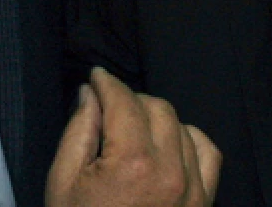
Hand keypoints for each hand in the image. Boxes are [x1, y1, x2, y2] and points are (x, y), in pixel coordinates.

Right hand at [46, 68, 220, 206]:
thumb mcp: (63, 181)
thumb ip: (79, 130)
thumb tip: (90, 94)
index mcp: (133, 163)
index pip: (124, 101)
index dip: (107, 83)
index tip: (97, 77)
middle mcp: (170, 172)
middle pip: (156, 108)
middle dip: (129, 100)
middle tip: (107, 107)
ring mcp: (192, 189)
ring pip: (181, 126)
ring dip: (156, 119)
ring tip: (132, 129)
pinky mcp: (203, 203)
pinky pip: (208, 153)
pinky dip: (189, 139)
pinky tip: (169, 142)